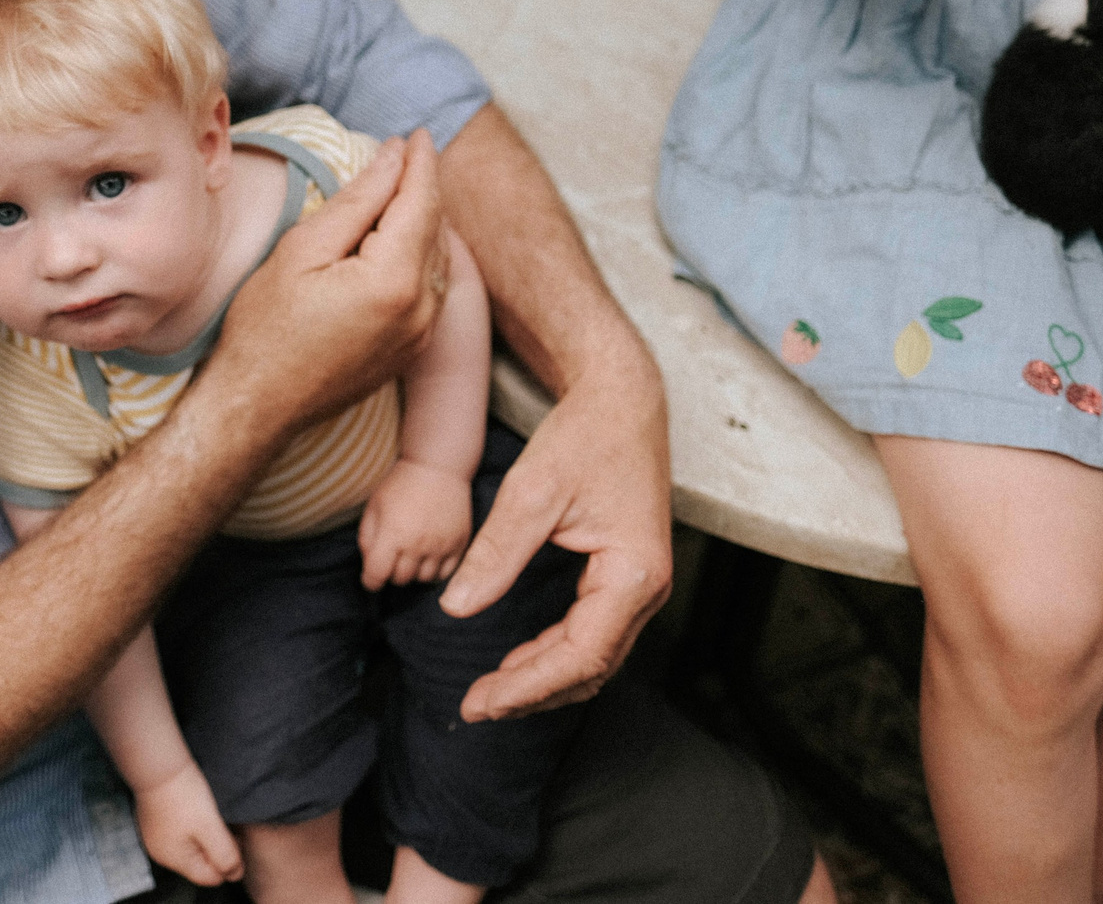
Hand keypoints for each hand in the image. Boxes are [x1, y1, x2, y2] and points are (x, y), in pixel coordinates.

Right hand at [132, 765, 242, 887]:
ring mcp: (156, 838)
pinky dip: (192, 827)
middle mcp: (162, 854)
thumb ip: (225, 854)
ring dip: (205, 837)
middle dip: (216, 849)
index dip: (228, 862)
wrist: (158, 763)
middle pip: (199, 864)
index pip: (210, 877)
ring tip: (212, 815)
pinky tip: (197, 810)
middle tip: (226, 825)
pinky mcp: (155, 822)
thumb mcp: (211, 827)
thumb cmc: (183, 794)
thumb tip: (235, 875)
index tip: (235, 837)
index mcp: (175, 860)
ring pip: (190, 848)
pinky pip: (180, 834)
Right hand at [197, 130, 445, 441]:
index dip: (420, 163)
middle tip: (405, 152)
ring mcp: (421, 335)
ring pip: (439, 259)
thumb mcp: (303, 249)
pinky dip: (422, 254)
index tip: (416, 133)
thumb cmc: (265, 327)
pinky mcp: (413, 351)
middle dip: (423, 186)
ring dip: (424, 220)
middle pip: (436, 228)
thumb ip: (358, 201)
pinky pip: (432, 289)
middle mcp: (422, 310)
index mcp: (395, 280)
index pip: (422, 202)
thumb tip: (393, 158)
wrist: (256, 407)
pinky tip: (400, 240)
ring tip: (399, 188)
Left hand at [358, 458, 472, 589]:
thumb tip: (370, 567)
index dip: (370, 581)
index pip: (377, 575)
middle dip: (392, 572)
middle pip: (400, 579)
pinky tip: (429, 558)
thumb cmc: (401, 486)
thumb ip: (367, 539)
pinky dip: (435, 571)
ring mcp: (441, 546)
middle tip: (392, 558)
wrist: (437, 467)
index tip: (371, 577)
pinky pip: (446, 573)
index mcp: (392, 535)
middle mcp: (418, 544)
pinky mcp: (459, 544)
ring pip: (423, 579)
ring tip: (411, 556)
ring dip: (414, 572)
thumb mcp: (374, 507)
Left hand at [437, 327, 671, 721]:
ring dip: (543, 680)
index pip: (580, 656)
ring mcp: (642, 586)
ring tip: (490, 692)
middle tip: (474, 706)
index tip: (480, 701)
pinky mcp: (627, 577)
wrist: (621, 397)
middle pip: (590, 668)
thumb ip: (495, 554)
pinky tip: (518, 661)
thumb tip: (455, 608)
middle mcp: (648, 588)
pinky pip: (594, 634)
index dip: (527, 686)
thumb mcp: (532, 491)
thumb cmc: (583, 436)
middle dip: (532, 693)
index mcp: (632, 573)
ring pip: (593, 658)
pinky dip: (555, 655)